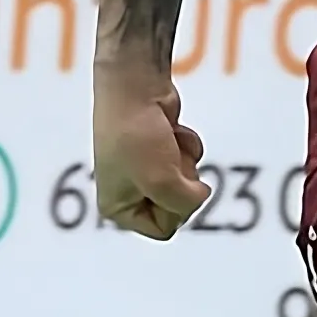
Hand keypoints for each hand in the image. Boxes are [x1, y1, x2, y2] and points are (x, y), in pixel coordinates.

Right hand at [94, 72, 210, 239]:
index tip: (162, 181)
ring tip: (165, 141)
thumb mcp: (163, 182)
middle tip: (165, 158)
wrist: (135, 87)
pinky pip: (190, 158)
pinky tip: (171, 129)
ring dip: (185, 160)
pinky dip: (187, 144)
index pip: (164, 229)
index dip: (175, 208)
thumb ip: (186, 203)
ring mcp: (144, 169)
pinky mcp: (160, 148)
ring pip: (188, 182)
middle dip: (182, 180)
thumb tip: (200, 193)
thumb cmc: (137, 134)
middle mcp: (128, 192)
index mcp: (116, 208)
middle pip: (180, 207)